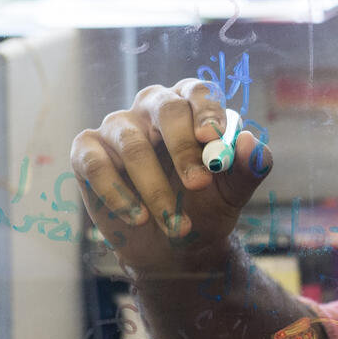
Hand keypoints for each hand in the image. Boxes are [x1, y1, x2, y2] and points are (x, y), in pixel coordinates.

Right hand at [70, 78, 274, 272]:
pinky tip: (139, 218)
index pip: (197, 92)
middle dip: (183, 149)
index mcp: (190, 107)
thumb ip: (250, 167)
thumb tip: (250, 143)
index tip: (213, 139)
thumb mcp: (234, 191)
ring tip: (176, 224)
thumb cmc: (205, 206)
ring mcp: (117, 127)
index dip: (206, 111)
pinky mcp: (87, 152)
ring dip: (156, 188)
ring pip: (133, 145)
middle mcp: (152, 108)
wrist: (173, 247)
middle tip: (199, 184)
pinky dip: (117, 194)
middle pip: (166, 109)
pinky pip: (95, 164)